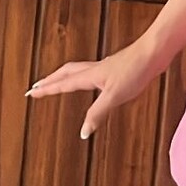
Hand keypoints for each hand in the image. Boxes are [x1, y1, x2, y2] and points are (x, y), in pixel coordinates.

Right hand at [24, 36, 160, 139]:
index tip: (31, 92)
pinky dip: (83, 76)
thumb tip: (83, 133)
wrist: (154, 52)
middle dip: (51, 80)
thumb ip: (97, 114)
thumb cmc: (135, 70)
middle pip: (66, 72)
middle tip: (37, 86)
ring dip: (64, 76)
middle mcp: (95, 69)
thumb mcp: (114, 96)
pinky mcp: (117, 68)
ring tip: (58, 81)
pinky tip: (92, 81)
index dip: (47, 89)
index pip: (63, 83)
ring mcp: (106, 67)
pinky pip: (92, 72)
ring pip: (78, 70)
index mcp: (90, 75)